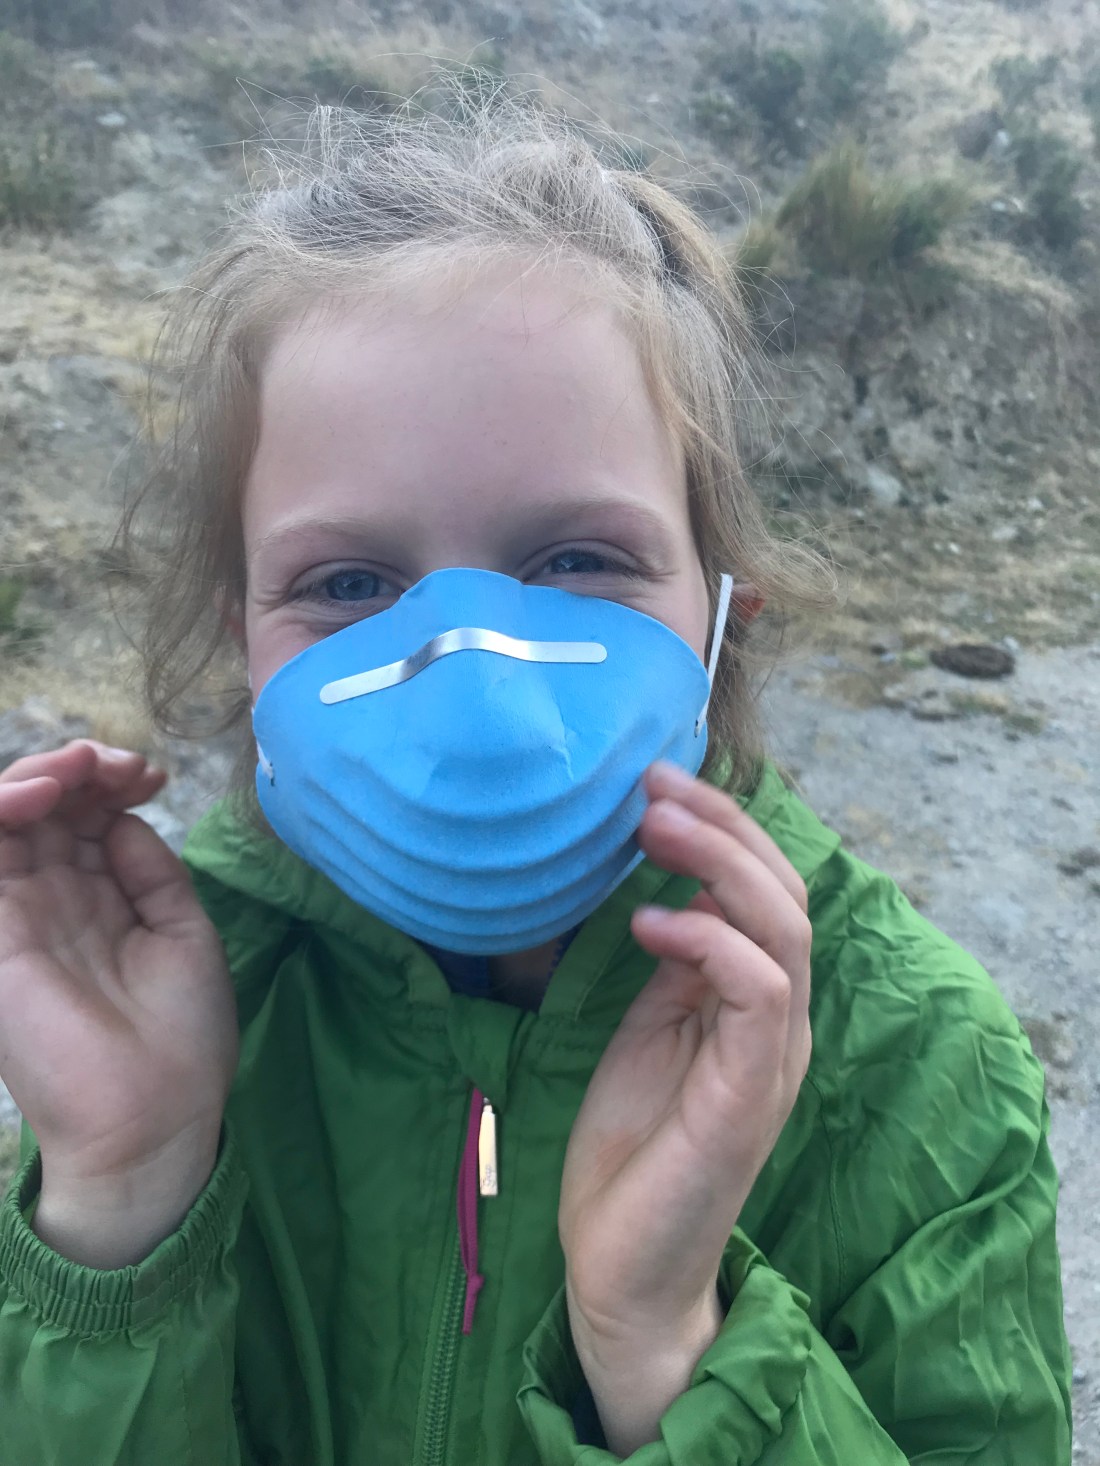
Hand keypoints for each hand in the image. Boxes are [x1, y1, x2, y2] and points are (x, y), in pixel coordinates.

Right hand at [0, 740, 237, 1264]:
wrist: (153, 1115)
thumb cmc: (181, 1034)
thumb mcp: (184, 932)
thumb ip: (152, 872)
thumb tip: (125, 817)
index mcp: (102, 902)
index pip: (87, 818)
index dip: (112, 782)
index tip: (153, 774)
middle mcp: (55, 900)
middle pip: (46, 808)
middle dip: (82, 768)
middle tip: (122, 767)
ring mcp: (19, 913)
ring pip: (7, 817)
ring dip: (41, 775)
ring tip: (84, 768)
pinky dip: (5, 806)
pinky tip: (45, 792)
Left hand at [559, 759, 811, 1450]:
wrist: (624, 1267)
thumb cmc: (632, 1148)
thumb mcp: (644, 1029)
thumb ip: (671, 964)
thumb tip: (664, 885)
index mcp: (753, 1000)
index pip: (765, 890)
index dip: (722, 827)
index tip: (655, 783)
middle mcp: (778, 1020)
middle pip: (784, 893)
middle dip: (723, 826)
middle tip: (654, 786)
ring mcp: (772, 1056)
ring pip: (783, 928)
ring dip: (721, 864)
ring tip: (654, 828)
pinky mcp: (751, 1092)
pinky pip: (761, 991)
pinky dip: (712, 941)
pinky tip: (649, 924)